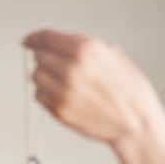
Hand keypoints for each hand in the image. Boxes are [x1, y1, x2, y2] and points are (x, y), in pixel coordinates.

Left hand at [23, 29, 162, 148]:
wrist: (135, 124)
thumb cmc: (130, 94)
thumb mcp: (115, 56)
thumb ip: (88, 48)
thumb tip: (67, 45)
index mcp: (86, 51)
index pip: (47, 38)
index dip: (35, 38)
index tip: (29, 41)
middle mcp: (71, 70)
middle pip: (39, 57)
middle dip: (46, 60)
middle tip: (57, 66)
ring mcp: (63, 92)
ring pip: (36, 77)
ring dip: (45, 78)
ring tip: (62, 83)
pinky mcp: (59, 111)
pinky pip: (39, 97)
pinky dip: (46, 95)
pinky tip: (62, 96)